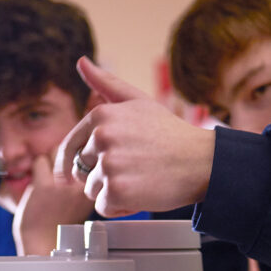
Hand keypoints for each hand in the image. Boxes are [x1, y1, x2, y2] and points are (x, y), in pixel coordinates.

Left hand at [13, 155, 93, 255]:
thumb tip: (82, 155)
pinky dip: (37, 168)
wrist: (46, 245)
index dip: (84, 156)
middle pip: (79, 148)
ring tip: (52, 176)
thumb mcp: (86, 200)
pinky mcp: (45, 185)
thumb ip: (88, 180)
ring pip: (59, 150)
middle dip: (69, 156)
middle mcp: (85, 185)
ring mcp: (65, 184)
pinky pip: (40, 160)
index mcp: (99, 189)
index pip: (95, 155)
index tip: (77, 169)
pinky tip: (40, 181)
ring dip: (53, 160)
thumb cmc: (64, 224)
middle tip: (63, 174)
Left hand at [55, 57, 214, 217]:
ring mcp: (108, 165)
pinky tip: (140, 194)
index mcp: (100, 115)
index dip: (77, 162)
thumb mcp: (138, 101)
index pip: (70, 147)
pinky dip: (120, 208)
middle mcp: (101, 138)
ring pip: (92, 191)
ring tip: (139, 180)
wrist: (200, 161)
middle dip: (101, 176)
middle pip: (82, 171)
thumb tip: (81, 62)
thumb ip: (106, 84)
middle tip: (131, 169)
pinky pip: (103, 208)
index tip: (79, 173)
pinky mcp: (116, 191)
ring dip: (111, 192)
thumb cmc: (170, 133)